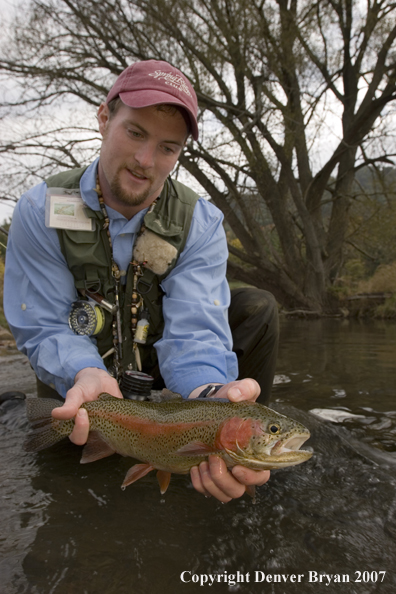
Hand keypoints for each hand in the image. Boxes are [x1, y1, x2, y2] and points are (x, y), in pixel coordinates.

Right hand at [51, 367, 121, 444]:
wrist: (101, 380)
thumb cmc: (85, 387)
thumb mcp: (76, 393)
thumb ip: (69, 404)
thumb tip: (55, 414)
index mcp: (78, 428)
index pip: (77, 438)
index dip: (80, 429)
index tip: (81, 412)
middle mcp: (92, 431)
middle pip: (94, 441)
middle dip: (93, 428)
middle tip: (93, 410)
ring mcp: (107, 429)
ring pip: (110, 438)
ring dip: (111, 427)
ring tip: (109, 411)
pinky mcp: (120, 424)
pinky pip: (124, 431)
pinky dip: (125, 425)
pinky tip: (123, 415)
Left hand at [189, 378, 270, 501]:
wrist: (207, 405)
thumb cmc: (228, 401)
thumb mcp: (238, 390)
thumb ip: (244, 388)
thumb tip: (234, 396)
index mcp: (256, 452)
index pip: (261, 475)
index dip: (251, 477)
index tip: (237, 467)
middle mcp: (242, 467)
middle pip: (240, 490)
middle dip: (225, 480)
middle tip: (213, 459)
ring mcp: (225, 474)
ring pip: (224, 494)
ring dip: (211, 482)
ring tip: (202, 462)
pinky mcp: (209, 476)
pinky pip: (206, 490)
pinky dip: (199, 483)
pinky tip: (194, 467)